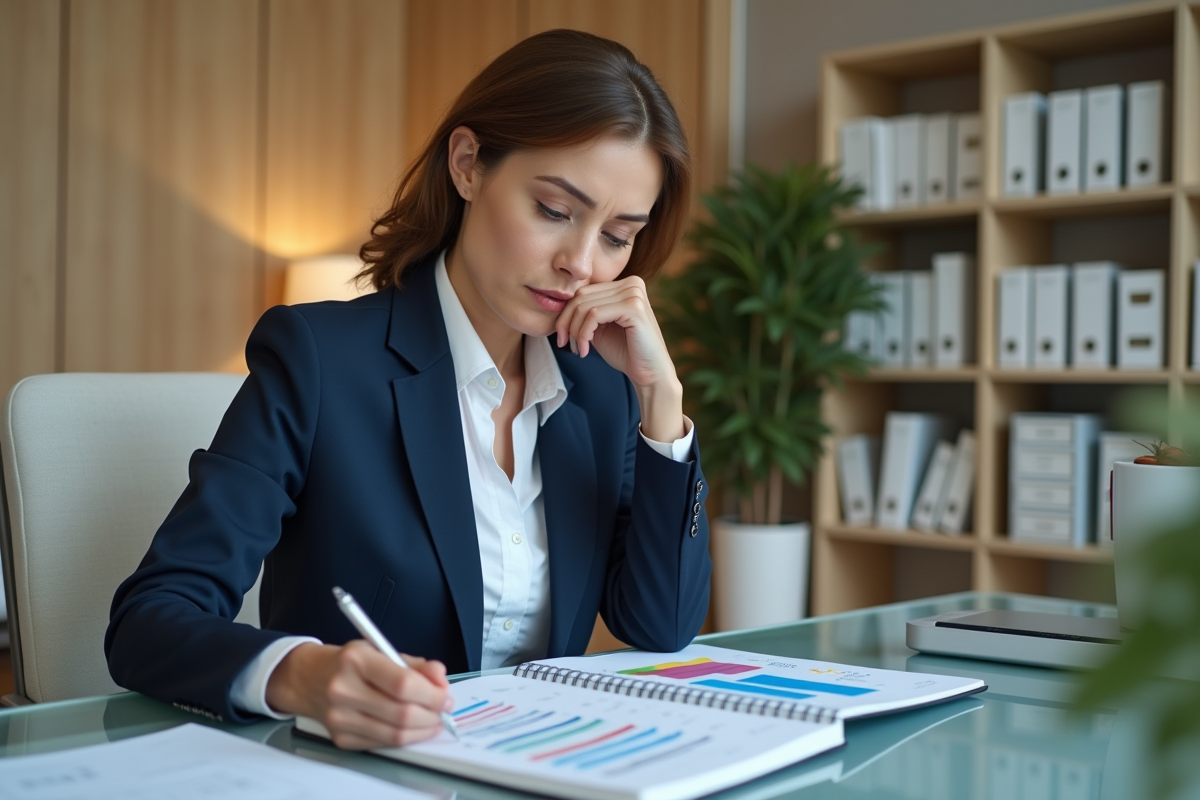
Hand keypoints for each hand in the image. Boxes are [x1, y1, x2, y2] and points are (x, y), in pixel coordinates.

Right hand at [266, 641, 450, 749]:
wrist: (308, 678)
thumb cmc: (350, 662)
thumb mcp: (381, 650)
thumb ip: (415, 665)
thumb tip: (441, 679)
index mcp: (356, 660)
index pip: (403, 683)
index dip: (432, 693)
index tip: (446, 695)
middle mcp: (343, 689)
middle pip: (402, 713)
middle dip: (432, 714)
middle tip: (443, 709)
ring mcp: (339, 717)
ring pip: (394, 734)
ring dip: (422, 730)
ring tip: (432, 720)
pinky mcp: (340, 738)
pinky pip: (382, 743)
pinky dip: (403, 738)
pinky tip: (411, 728)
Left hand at [555, 275, 685, 441]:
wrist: (650, 374)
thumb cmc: (625, 352)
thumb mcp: (600, 327)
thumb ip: (585, 312)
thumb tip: (558, 304)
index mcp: (624, 284)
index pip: (583, 291)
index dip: (566, 314)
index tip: (564, 338)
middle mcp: (631, 283)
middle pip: (581, 296)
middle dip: (567, 322)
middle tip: (566, 344)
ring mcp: (634, 293)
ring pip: (585, 306)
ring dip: (575, 331)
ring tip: (578, 349)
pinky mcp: (634, 307)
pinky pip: (594, 315)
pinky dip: (583, 334)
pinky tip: (585, 350)